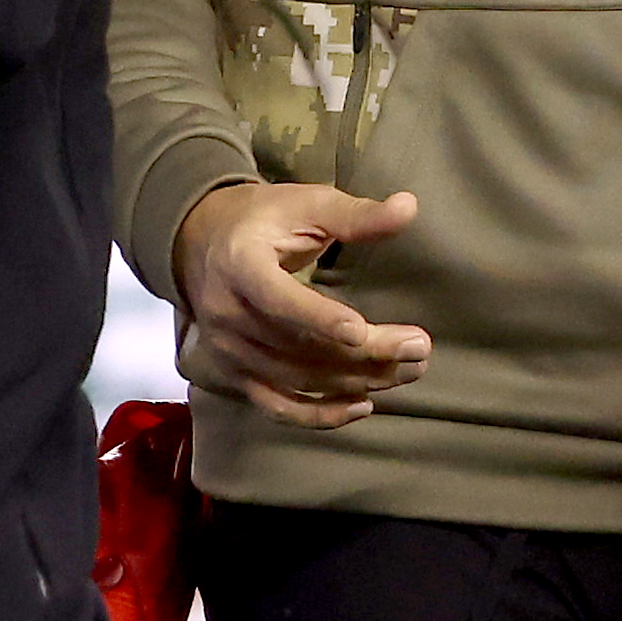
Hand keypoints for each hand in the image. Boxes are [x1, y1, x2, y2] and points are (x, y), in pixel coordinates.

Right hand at [171, 178, 427, 430]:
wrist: (202, 244)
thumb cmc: (264, 220)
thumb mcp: (306, 205)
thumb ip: (356, 215)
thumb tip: (410, 207)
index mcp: (240, 266)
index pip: (277, 300)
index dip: (318, 318)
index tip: (362, 332)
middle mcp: (228, 315)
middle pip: (299, 346)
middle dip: (365, 353)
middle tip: (419, 348)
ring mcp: (229, 351)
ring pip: (298, 379)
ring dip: (356, 381)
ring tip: (409, 371)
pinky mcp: (236, 374)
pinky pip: (278, 407)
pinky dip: (320, 415)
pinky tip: (363, 406)